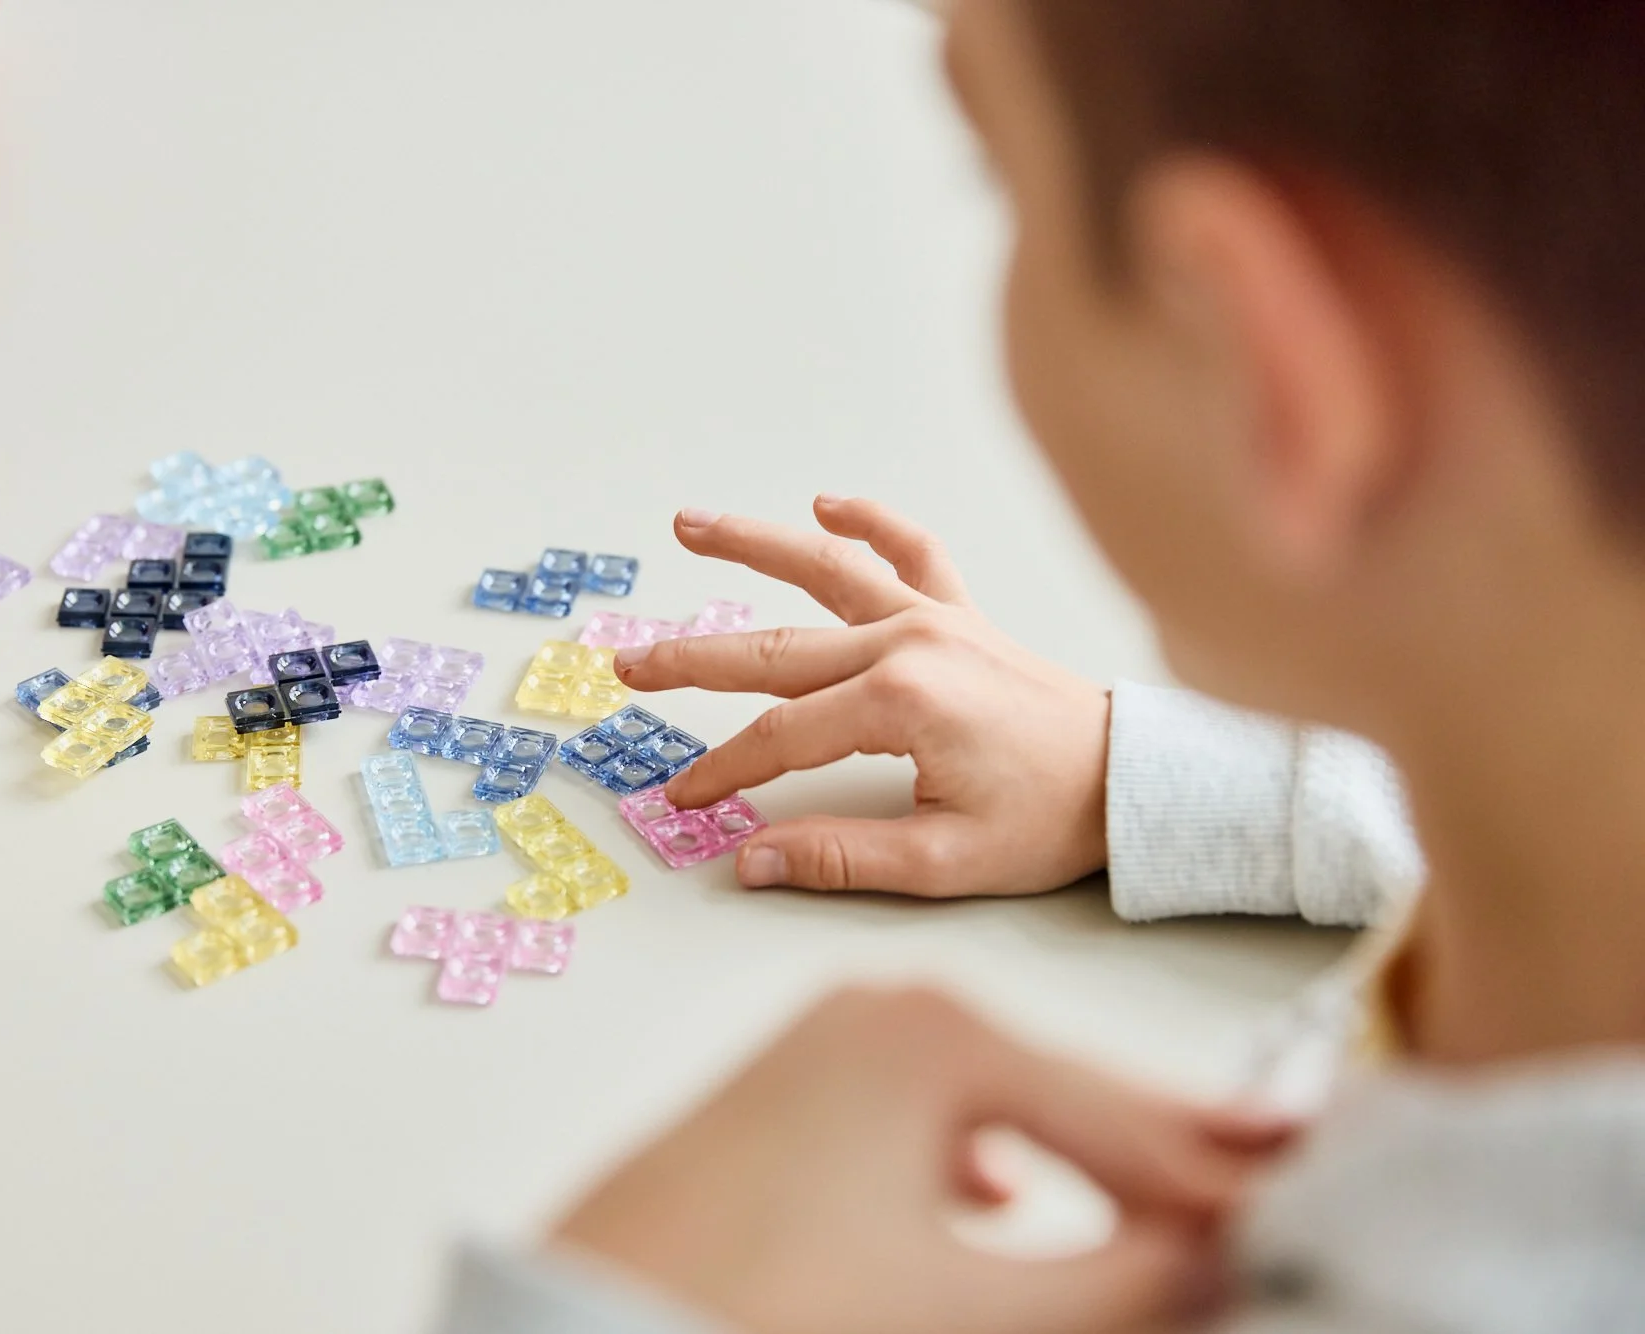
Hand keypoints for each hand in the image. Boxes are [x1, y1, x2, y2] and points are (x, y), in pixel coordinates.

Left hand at [553, 987, 1288, 1333]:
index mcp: (937, 1033)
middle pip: (1071, 1100)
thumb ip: (1120, 1282)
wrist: (589, 1309)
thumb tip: (1228, 1260)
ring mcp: (833, 1043)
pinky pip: (930, 1119)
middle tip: (1245, 1230)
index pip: (1131, 1117)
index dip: (1229, 1183)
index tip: (1308, 1213)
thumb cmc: (748, 1299)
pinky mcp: (796, 1089)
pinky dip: (989, 1168)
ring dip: (1078, 1176)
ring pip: (1002, 1110)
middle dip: (1156, 1177)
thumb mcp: (968, 1304)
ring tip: (1149, 1238)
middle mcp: (884, 1012)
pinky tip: (1005, 1212)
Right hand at [615, 496, 1111, 896]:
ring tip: (690, 524)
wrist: (1132, 780)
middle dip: (695, 659)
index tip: (683, 797)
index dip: (723, 771)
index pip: (779, 738)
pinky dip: (872, 524)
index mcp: (899, 704)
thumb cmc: (1049, 820)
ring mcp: (934, 620)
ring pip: (826, 574)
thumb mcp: (944, 861)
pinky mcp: (961, 615)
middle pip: (775, 650)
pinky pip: (912, 553)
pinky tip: (829, 506)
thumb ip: (841, 857)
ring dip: (755, 547)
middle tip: (630, 663)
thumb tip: (752, 860)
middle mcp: (908, 645)